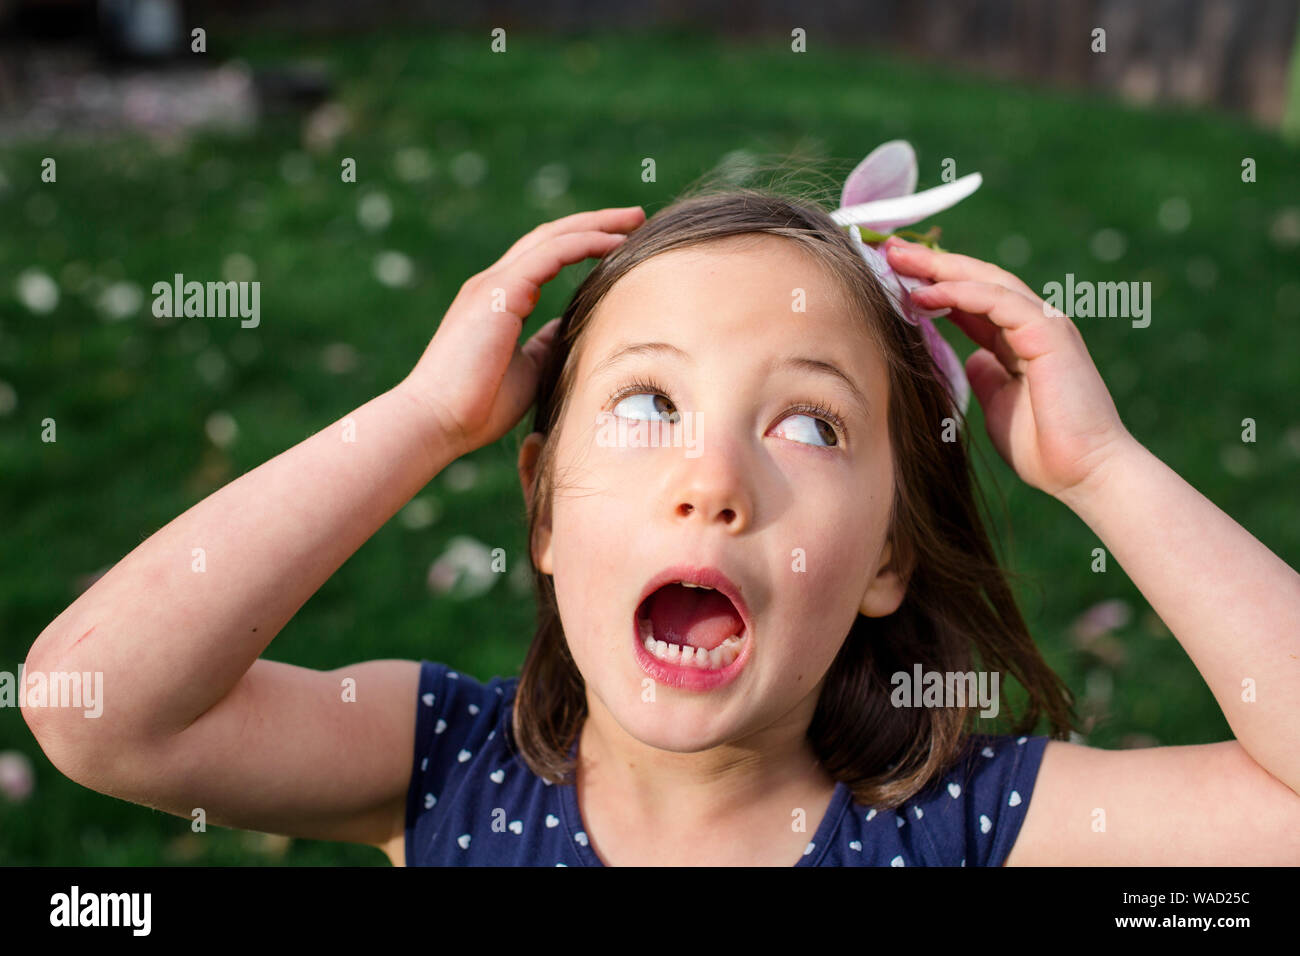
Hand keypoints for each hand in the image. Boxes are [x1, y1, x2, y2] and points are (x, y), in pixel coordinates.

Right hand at [400, 206, 645, 457]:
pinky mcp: (499, 292)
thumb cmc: (477, 406)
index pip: (546, 256)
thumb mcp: (527, 368)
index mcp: (499, 300)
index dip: (584, 244)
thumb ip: (546, 342)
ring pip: (553, 237)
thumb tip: (569, 327)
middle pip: (552, 236)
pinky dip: (585, 243)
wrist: (437, 421)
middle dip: (596, 223)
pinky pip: (550, 253)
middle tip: (636, 217)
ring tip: (635, 219)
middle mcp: (494, 283)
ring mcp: (494, 284)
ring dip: (597, 225)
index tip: (622, 243)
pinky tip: (615, 245)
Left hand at [883, 236, 1136, 500]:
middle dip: (933, 263)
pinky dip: (960, 293)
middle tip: (889, 249)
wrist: (1083, 473)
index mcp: (1020, 339)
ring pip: (987, 281)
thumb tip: (969, 359)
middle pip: (977, 279)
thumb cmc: (1044, 448)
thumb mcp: (998, 406)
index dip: (934, 284)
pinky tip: (925, 294)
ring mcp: (1044, 325)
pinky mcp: (1049, 334)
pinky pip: (999, 301)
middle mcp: (1034, 324)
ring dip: (940, 268)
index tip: (892, 274)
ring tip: (899, 260)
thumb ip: (986, 377)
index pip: (971, 299)